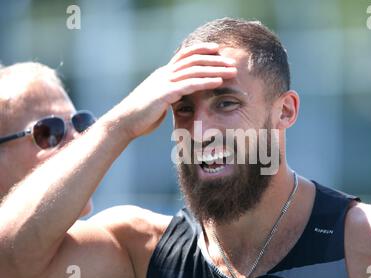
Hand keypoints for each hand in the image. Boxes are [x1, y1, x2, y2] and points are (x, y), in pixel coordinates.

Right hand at [113, 43, 236, 138]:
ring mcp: (164, 82)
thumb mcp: (159, 99)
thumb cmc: (142, 114)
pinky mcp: (165, 93)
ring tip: (232, 71)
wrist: (124, 122)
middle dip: (215, 59)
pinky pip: (189, 85)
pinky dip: (206, 82)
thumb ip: (170, 93)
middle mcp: (164, 73)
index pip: (185, 55)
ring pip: (194, 70)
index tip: (217, 49)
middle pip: (193, 60)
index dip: (201, 49)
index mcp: (163, 73)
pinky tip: (219, 82)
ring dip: (215, 69)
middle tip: (232, 62)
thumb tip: (181, 95)